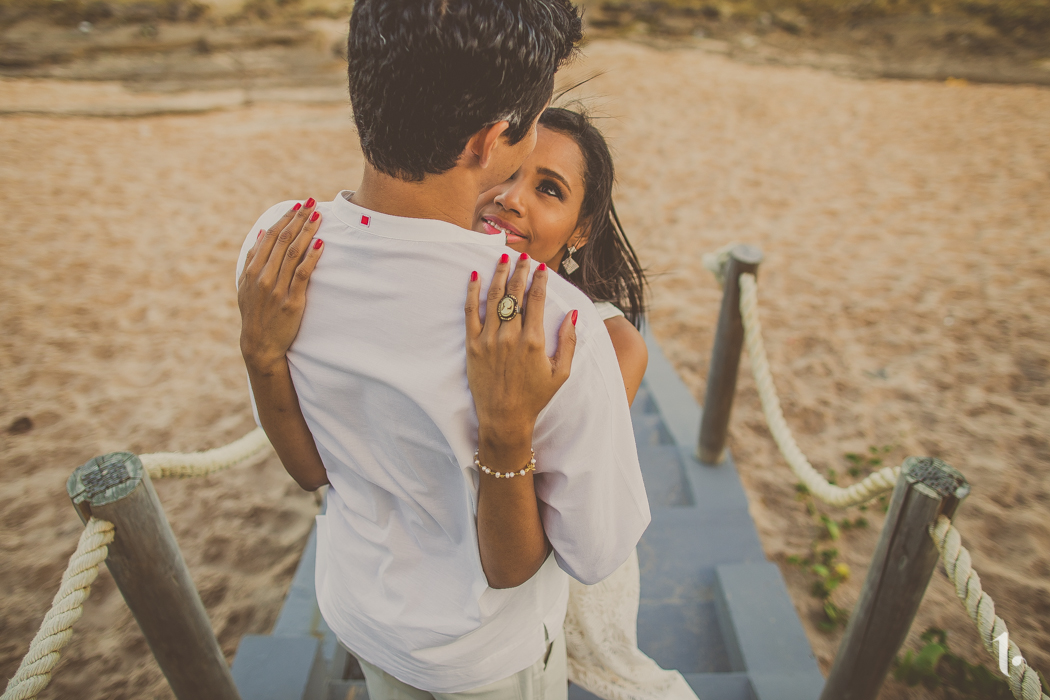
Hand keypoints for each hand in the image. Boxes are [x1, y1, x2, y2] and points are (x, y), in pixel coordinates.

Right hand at [238, 198, 323, 373]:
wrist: (260, 344)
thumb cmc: (254, 313)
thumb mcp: (245, 286)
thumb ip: (251, 260)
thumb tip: (261, 234)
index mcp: (253, 270)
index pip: (271, 236)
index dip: (285, 218)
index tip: (297, 204)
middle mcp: (264, 277)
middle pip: (283, 241)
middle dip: (298, 219)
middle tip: (311, 203)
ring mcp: (278, 289)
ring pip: (294, 254)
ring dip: (307, 232)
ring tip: (318, 217)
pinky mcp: (292, 301)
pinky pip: (303, 275)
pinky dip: (312, 258)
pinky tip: (321, 244)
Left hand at [465, 253, 576, 456]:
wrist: (504, 418)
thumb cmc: (535, 397)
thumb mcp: (561, 373)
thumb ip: (568, 342)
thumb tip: (572, 314)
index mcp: (534, 341)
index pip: (537, 299)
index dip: (539, 279)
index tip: (541, 268)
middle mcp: (511, 336)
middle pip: (515, 293)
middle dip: (520, 270)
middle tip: (523, 257)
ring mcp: (489, 339)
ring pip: (494, 297)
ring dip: (499, 274)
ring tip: (503, 258)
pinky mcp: (472, 345)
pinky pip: (470, 312)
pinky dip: (472, 292)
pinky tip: (475, 276)